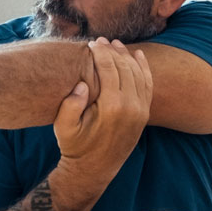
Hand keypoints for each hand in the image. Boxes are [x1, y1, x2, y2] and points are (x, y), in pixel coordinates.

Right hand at [53, 38, 152, 176]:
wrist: (94, 170)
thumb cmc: (75, 147)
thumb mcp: (63, 129)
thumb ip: (70, 106)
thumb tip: (82, 83)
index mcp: (112, 107)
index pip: (110, 69)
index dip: (101, 53)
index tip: (92, 43)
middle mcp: (132, 107)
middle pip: (125, 68)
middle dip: (113, 51)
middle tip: (102, 40)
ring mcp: (141, 111)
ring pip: (138, 74)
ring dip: (128, 57)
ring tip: (116, 44)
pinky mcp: (144, 115)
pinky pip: (148, 85)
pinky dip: (144, 69)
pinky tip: (137, 56)